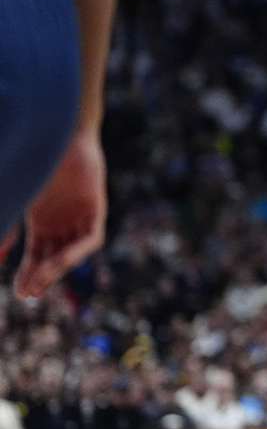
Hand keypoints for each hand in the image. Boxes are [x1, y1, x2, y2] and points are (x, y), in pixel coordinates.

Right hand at [14, 130, 106, 298]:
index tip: (20, 293)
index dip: (28, 273)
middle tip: (30, 293)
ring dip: (57, 269)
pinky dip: (77, 252)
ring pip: (72, 252)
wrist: (58, 135)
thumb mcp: (16, 199)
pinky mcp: (97, 209)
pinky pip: (91, 239)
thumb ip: (4, 228)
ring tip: (40, 282)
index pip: (37, 256)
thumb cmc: (35, 164)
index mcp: (41, 221)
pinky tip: (61, 262)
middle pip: (54, 257)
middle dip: (42, 276)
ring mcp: (79, 216)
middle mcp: (62, 222)